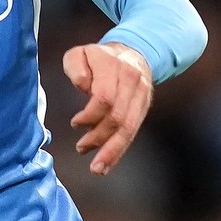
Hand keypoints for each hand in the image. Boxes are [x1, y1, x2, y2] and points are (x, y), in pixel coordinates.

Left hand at [63, 42, 152, 175]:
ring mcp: (141, 94)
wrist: (132, 52)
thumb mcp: (79, 53)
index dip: (89, 115)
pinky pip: (133, 131)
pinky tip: (108, 163)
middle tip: (81, 148)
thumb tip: (83, 86)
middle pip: (118, 116)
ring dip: (112, 151)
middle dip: (98, 137)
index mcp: (113, 65)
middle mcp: (131, 79)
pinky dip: (120, 149)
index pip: (104, 97)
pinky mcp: (144, 107)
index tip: (75, 124)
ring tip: (97, 168)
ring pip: (128, 127)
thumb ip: (76, 67)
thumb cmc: (97, 58)